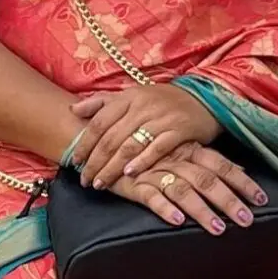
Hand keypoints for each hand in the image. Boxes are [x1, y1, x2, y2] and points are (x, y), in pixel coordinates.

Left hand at [71, 84, 222, 190]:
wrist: (204, 99)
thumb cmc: (164, 101)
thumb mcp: (134, 95)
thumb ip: (103, 102)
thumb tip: (73, 110)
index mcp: (129, 97)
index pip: (100, 121)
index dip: (85, 143)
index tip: (75, 162)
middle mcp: (144, 106)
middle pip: (111, 138)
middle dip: (95, 162)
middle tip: (85, 180)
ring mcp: (162, 118)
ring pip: (130, 145)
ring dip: (112, 167)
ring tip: (101, 183)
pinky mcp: (180, 130)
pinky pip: (158, 148)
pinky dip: (142, 161)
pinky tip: (129, 173)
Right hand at [112, 142, 267, 234]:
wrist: (104, 139)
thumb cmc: (149, 149)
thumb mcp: (182, 149)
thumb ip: (210, 160)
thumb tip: (241, 168)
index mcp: (190, 150)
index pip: (222, 165)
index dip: (242, 181)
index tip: (262, 199)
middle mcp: (176, 160)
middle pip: (208, 180)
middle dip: (229, 201)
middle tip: (247, 220)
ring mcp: (154, 172)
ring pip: (184, 191)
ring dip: (203, 211)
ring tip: (219, 229)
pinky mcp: (132, 184)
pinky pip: (150, 197)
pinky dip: (165, 208)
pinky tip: (178, 221)